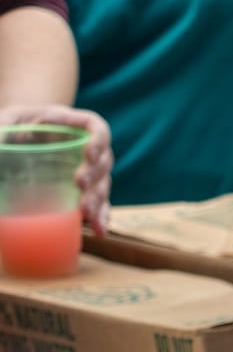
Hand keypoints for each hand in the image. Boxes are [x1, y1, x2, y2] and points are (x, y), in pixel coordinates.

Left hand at [0, 105, 111, 235]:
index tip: (89, 154)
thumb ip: (2, 129)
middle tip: (80, 184)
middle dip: (95, 175)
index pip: (95, 127)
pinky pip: (99, 204)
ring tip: (85, 213)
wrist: (16, 137)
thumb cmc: (13, 125)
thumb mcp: (6, 120)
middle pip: (103, 161)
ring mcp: (87, 171)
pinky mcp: (84, 190)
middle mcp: (84, 148)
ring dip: (98, 200)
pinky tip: (98, 231)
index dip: (99, 140)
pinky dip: (100, 217)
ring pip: (103, 185)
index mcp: (69, 125)